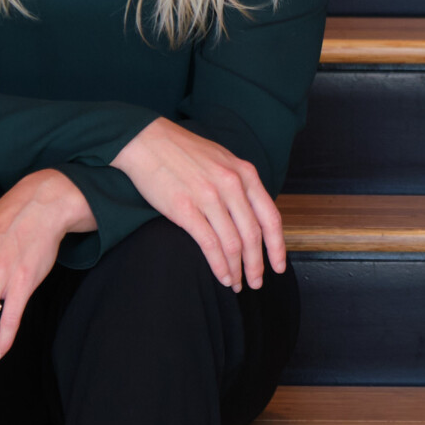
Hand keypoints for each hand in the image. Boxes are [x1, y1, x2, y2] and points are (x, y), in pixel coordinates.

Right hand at [110, 116, 284, 290]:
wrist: (146, 141)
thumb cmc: (183, 151)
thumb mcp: (222, 160)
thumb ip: (240, 184)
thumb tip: (252, 213)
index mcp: (244, 173)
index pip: (270, 218)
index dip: (277, 247)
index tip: (278, 266)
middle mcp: (231, 185)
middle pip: (253, 236)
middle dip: (256, 265)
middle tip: (256, 283)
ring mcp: (209, 197)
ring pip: (233, 244)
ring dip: (237, 269)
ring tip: (235, 284)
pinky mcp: (185, 208)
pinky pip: (210, 244)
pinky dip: (219, 265)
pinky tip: (221, 276)